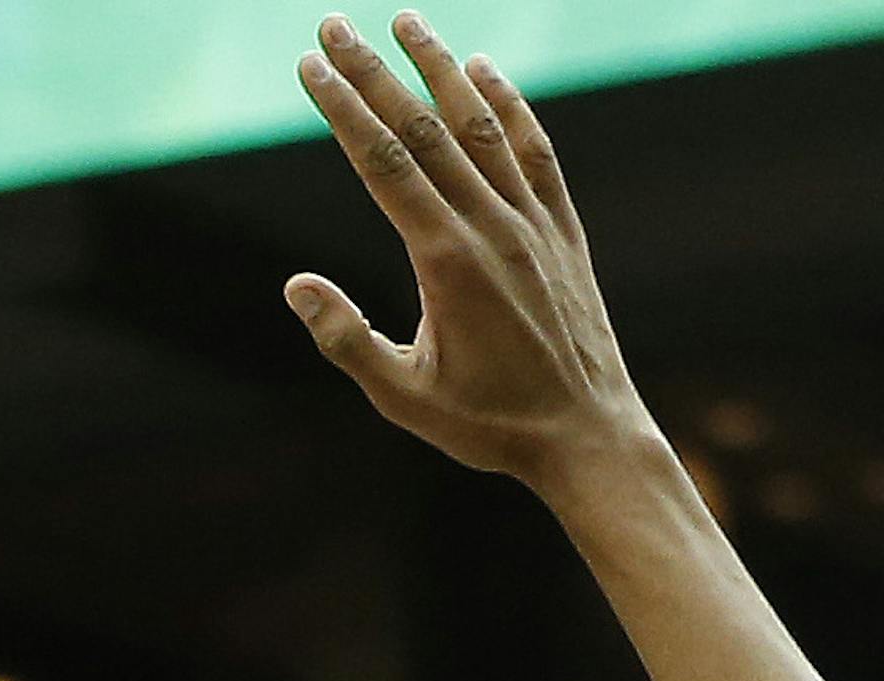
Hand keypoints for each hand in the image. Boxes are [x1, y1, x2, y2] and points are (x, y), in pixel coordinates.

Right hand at [288, 15, 652, 488]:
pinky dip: (510, 105)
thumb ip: (348, 342)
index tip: (310, 65)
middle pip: (423, 129)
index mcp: (447, 263)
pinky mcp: (563, 233)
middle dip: (374, 72)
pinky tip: (484, 70)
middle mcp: (492, 229)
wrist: (587, 437)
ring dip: (440, 67)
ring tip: (406, 20)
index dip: (343, 109)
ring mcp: (533, 225)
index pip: (383, 163)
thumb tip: (296, 287)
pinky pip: (535, 152)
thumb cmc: (492, 426)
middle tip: (334, 24)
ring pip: (482, 126)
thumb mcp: (407, 399)